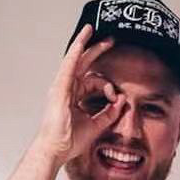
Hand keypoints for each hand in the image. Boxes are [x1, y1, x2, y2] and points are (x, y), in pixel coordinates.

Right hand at [34, 25, 124, 168]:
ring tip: (92, 30)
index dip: (108, 86)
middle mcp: (67, 88)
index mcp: (74, 96)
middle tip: (110, 40)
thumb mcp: (97, 125)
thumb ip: (110, 113)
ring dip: (83, 43)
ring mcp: (62, 86)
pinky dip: (75, 53)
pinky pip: (68, 66)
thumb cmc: (70, 141)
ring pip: (75, 59)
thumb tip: (123, 100)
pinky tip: (81, 42)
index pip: (93, 81)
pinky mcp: (60, 88)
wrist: (56, 149)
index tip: (115, 97)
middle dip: (96, 50)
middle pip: (83, 64)